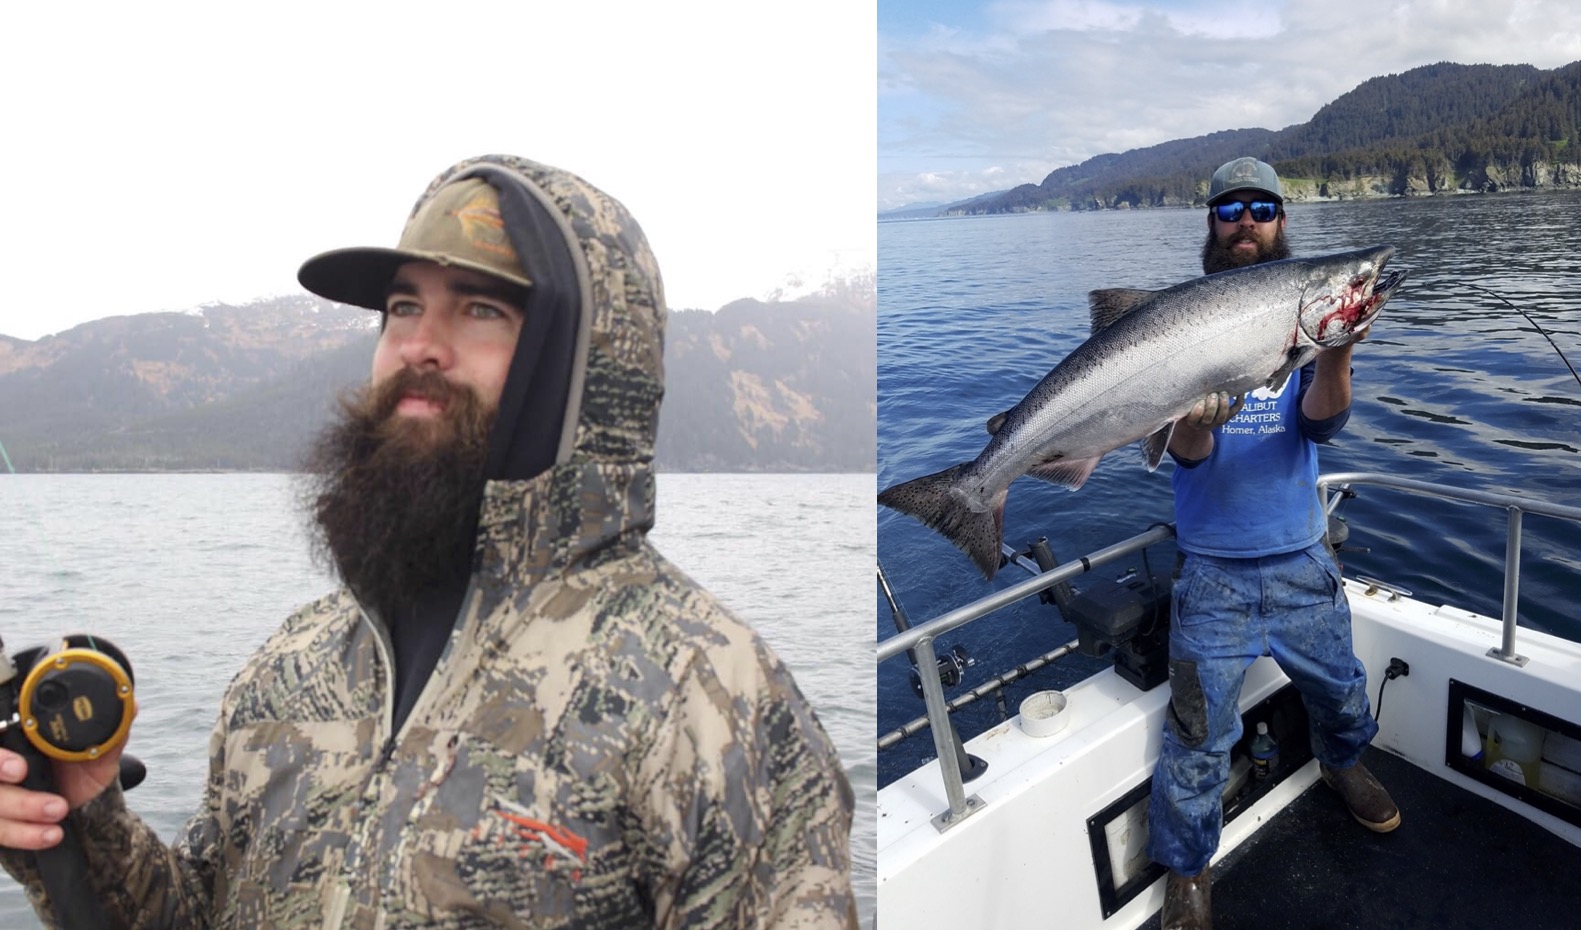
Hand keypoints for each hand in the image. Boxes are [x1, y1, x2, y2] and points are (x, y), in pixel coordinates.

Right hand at [0, 704, 133, 849]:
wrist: (87, 812)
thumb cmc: (84, 774)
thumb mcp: (99, 753)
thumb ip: (110, 729)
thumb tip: (130, 704)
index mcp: (21, 740)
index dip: (0, 754)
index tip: (18, 764)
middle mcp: (3, 766)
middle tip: (22, 773)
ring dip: (22, 807)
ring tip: (58, 810)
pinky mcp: (1, 822)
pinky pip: (0, 833)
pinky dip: (24, 835)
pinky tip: (50, 835)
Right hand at [1182, 391, 1243, 429]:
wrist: (1198, 422)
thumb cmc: (1190, 408)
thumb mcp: (1186, 405)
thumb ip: (1188, 398)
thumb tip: (1188, 381)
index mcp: (1192, 421)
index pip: (1194, 419)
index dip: (1198, 411)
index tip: (1200, 401)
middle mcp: (1204, 424)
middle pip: (1208, 418)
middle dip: (1212, 406)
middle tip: (1213, 394)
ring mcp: (1216, 423)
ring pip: (1222, 417)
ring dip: (1223, 405)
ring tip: (1223, 393)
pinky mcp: (1227, 418)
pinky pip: (1234, 411)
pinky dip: (1239, 402)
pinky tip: (1239, 392)